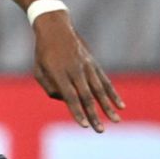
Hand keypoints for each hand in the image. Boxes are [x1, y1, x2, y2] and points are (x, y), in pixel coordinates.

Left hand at [32, 12, 124, 131]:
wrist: (55, 28)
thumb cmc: (43, 52)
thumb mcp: (38, 69)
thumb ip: (49, 87)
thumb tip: (65, 100)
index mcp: (58, 72)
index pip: (69, 96)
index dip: (77, 111)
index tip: (84, 125)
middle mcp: (74, 69)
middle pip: (86, 96)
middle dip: (94, 115)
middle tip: (100, 130)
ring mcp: (86, 65)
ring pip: (99, 89)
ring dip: (108, 106)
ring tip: (115, 121)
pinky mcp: (93, 63)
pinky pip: (105, 81)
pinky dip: (113, 93)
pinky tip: (121, 105)